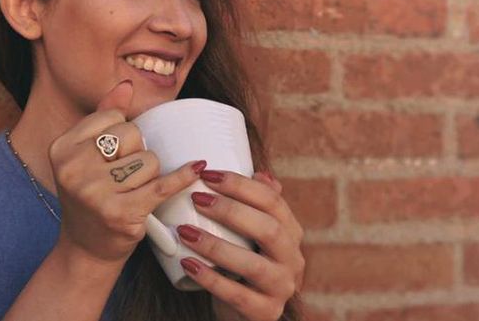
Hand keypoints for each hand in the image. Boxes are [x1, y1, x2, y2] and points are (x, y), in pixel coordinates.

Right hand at [48, 80, 204, 264]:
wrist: (86, 247)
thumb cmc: (90, 195)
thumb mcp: (85, 154)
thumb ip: (103, 116)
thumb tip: (127, 85)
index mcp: (62, 148)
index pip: (112, 116)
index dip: (121, 131)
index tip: (113, 153)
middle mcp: (73, 170)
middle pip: (132, 135)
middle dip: (137, 151)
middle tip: (122, 176)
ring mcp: (95, 194)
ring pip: (149, 160)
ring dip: (149, 173)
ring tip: (131, 190)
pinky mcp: (121, 214)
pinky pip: (162, 185)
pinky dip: (183, 177)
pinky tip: (197, 168)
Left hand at [176, 171, 304, 320]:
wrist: (245, 310)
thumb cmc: (244, 262)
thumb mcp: (254, 234)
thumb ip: (258, 205)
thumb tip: (261, 173)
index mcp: (290, 232)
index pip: (273, 201)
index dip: (240, 185)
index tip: (207, 174)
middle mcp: (293, 259)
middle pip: (269, 229)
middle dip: (230, 210)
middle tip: (196, 198)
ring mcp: (282, 287)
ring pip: (253, 265)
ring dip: (216, 245)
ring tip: (185, 232)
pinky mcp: (265, 312)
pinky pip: (237, 295)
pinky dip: (211, 279)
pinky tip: (188, 265)